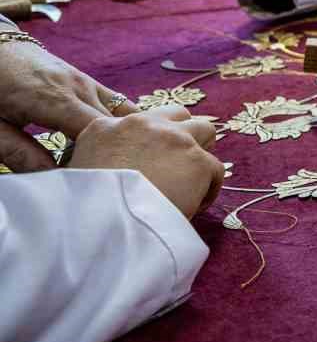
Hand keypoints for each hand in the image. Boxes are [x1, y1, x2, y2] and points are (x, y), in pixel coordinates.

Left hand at [0, 36, 137, 171]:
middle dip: (114, 153)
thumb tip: (52, 176)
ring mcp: (87, 82)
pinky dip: (124, 123)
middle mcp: (79, 88)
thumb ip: (20, 152)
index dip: (99, 161)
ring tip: (111, 161)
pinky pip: (119, 103)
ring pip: (125, 116)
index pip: (98, 136)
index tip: (90, 180)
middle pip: (117, 127)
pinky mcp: (88, 81)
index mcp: (56, 101)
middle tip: (100, 177)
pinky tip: (114, 141)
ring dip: (122, 139)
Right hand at [69, 105, 224, 217]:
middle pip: (177, 114)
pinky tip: (193, 207)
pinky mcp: (198, 161)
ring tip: (190, 180)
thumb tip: (111, 169)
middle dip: (181, 134)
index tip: (148, 161)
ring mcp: (175, 138)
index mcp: (105, 127)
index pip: (139, 121)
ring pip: (205, 130)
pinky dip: (208, 188)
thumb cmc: (83, 211)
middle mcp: (143, 124)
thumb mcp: (75, 175)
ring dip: (199, 153)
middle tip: (176, 164)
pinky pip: (216, 169)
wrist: (102, 227)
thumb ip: (95, 161)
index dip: (147, 142)